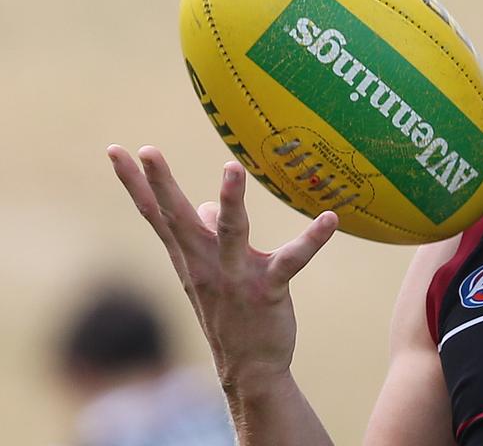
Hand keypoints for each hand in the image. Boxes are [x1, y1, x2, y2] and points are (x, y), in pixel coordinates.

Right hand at [106, 145, 339, 393]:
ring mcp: (235, 277)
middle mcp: (205, 264)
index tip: (115, 150)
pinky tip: (330, 218)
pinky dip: (312, 239)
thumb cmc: (230, 313)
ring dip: (231, 200)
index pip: (154, 213)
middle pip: (178, 218)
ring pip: (231, 233)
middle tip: (148, 150)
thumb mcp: (210, 274)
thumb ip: (207, 236)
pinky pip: (291, 260)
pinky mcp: (268, 289)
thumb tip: (209, 207)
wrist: (249, 369)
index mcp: (189, 256)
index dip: (134, 182)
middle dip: (161, 184)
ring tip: (232, 168)